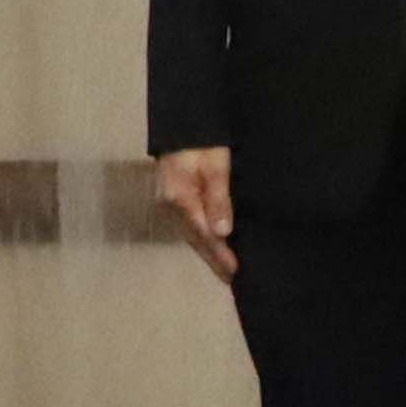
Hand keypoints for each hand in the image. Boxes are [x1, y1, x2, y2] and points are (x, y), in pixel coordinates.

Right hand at [150, 143, 236, 285]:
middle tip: (232, 282)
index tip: (235, 273)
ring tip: (226, 272)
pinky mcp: (174, 199)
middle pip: (195, 240)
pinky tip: (214, 246)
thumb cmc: (203, 142)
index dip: (220, 255)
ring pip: (191, 235)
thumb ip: (218, 198)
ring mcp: (170, 204)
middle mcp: (171, 206)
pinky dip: (203, 239)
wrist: (183, 124)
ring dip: (209, 253)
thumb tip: (223, 232)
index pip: (203, 235)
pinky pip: (190, 225)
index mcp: (180, 199)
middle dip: (214, 261)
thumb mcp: (215, 166)